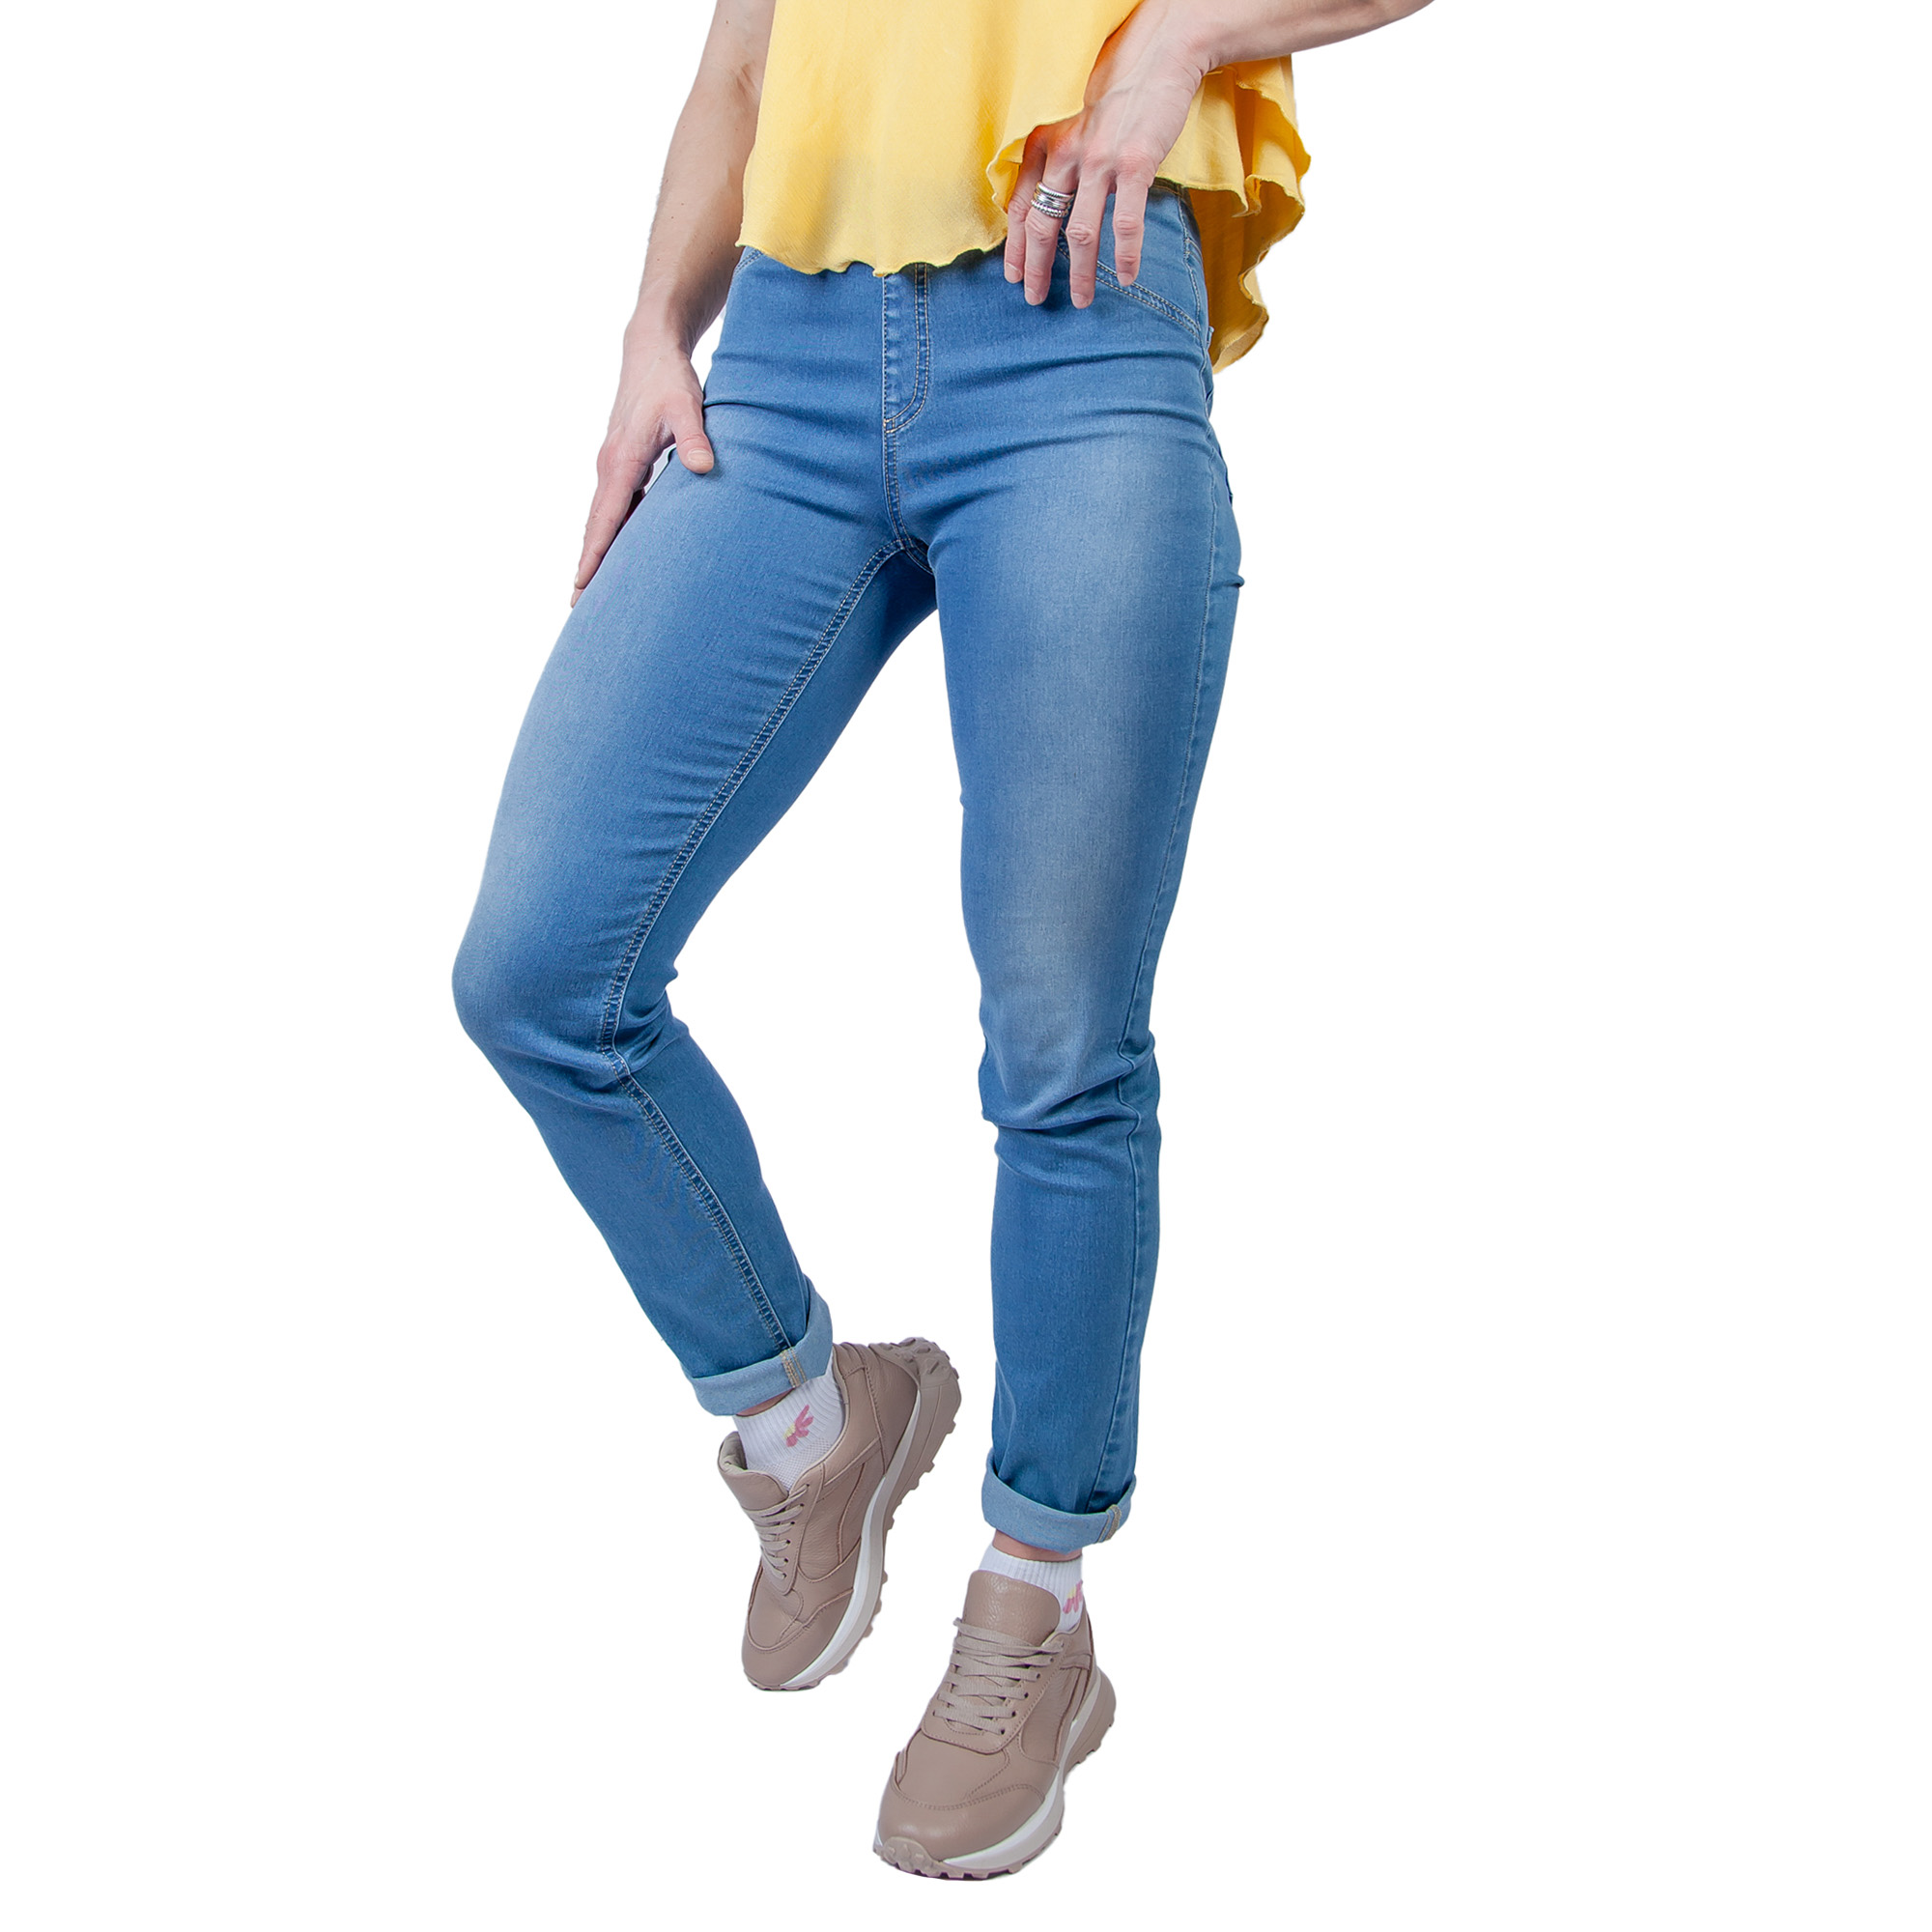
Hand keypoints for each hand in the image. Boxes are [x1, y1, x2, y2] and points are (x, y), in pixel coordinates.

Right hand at [571, 336, 714, 604]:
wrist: (650, 349)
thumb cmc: (669, 379)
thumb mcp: (687, 406)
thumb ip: (696, 438)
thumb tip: (703, 468)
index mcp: (621, 461)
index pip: (604, 519)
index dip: (594, 555)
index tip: (581, 586)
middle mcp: (609, 468)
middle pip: (594, 528)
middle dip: (585, 568)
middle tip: (577, 608)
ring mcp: (613, 467)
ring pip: (601, 520)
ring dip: (595, 554)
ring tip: (590, 592)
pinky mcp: (622, 464)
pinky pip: (613, 507)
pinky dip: (609, 533)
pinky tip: (618, 556)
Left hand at [1004, 3, 1207, 308]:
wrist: (1157, 58)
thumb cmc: (1116, 97)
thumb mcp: (1073, 125)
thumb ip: (1058, 160)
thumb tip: (1047, 203)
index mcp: (1046, 145)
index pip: (1019, 205)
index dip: (1014, 246)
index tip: (1013, 276)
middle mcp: (1066, 155)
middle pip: (1041, 225)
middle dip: (1036, 269)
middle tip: (1036, 299)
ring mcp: (1100, 161)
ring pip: (1079, 232)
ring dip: (1079, 273)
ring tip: (1083, 300)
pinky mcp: (1135, 165)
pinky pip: (1125, 223)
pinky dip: (1123, 255)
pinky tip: (1125, 277)